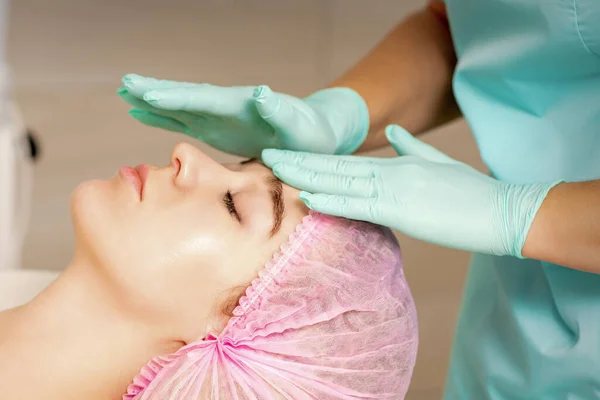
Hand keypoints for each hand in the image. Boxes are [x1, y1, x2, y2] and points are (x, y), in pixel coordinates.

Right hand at [118, 74, 368, 157]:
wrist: (314, 136)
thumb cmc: (311, 134)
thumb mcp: (300, 125)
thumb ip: (280, 112)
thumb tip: (261, 94)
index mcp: (242, 106)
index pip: (205, 99)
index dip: (177, 98)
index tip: (149, 93)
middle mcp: (226, 107)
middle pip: (186, 96)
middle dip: (157, 91)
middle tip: (125, 83)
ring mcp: (220, 117)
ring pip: (180, 106)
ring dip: (153, 101)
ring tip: (124, 92)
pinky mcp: (218, 129)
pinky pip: (185, 121)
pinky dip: (163, 116)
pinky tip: (143, 113)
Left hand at [262, 125, 559, 256]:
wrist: (505, 210)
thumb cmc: (471, 193)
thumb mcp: (437, 164)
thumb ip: (411, 147)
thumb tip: (393, 132)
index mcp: (398, 164)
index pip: (347, 162)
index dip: (315, 159)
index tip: (289, 157)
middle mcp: (391, 173)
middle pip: (336, 167)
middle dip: (299, 161)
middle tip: (266, 156)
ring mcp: (396, 190)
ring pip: (341, 181)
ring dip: (306, 175)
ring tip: (275, 170)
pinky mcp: (404, 210)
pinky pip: (360, 205)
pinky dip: (332, 200)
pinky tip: (308, 196)